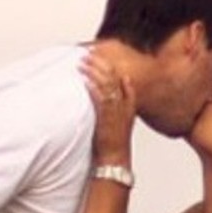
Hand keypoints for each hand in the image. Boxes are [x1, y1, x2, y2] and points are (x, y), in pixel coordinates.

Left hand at [81, 45, 134, 160]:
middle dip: (101, 63)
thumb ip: (116, 107)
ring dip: (94, 71)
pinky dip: (92, 86)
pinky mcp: (106, 117)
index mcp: (129, 105)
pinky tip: (84, 78)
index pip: (122, 79)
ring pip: (106, 84)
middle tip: (89, 53)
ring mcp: (115, 111)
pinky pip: (99, 98)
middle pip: (114, 77)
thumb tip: (108, 94)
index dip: (111, 65)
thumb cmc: (114, 143)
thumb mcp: (119, 121)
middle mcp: (123, 105)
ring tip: (83, 62)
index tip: (102, 55)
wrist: (116, 159)